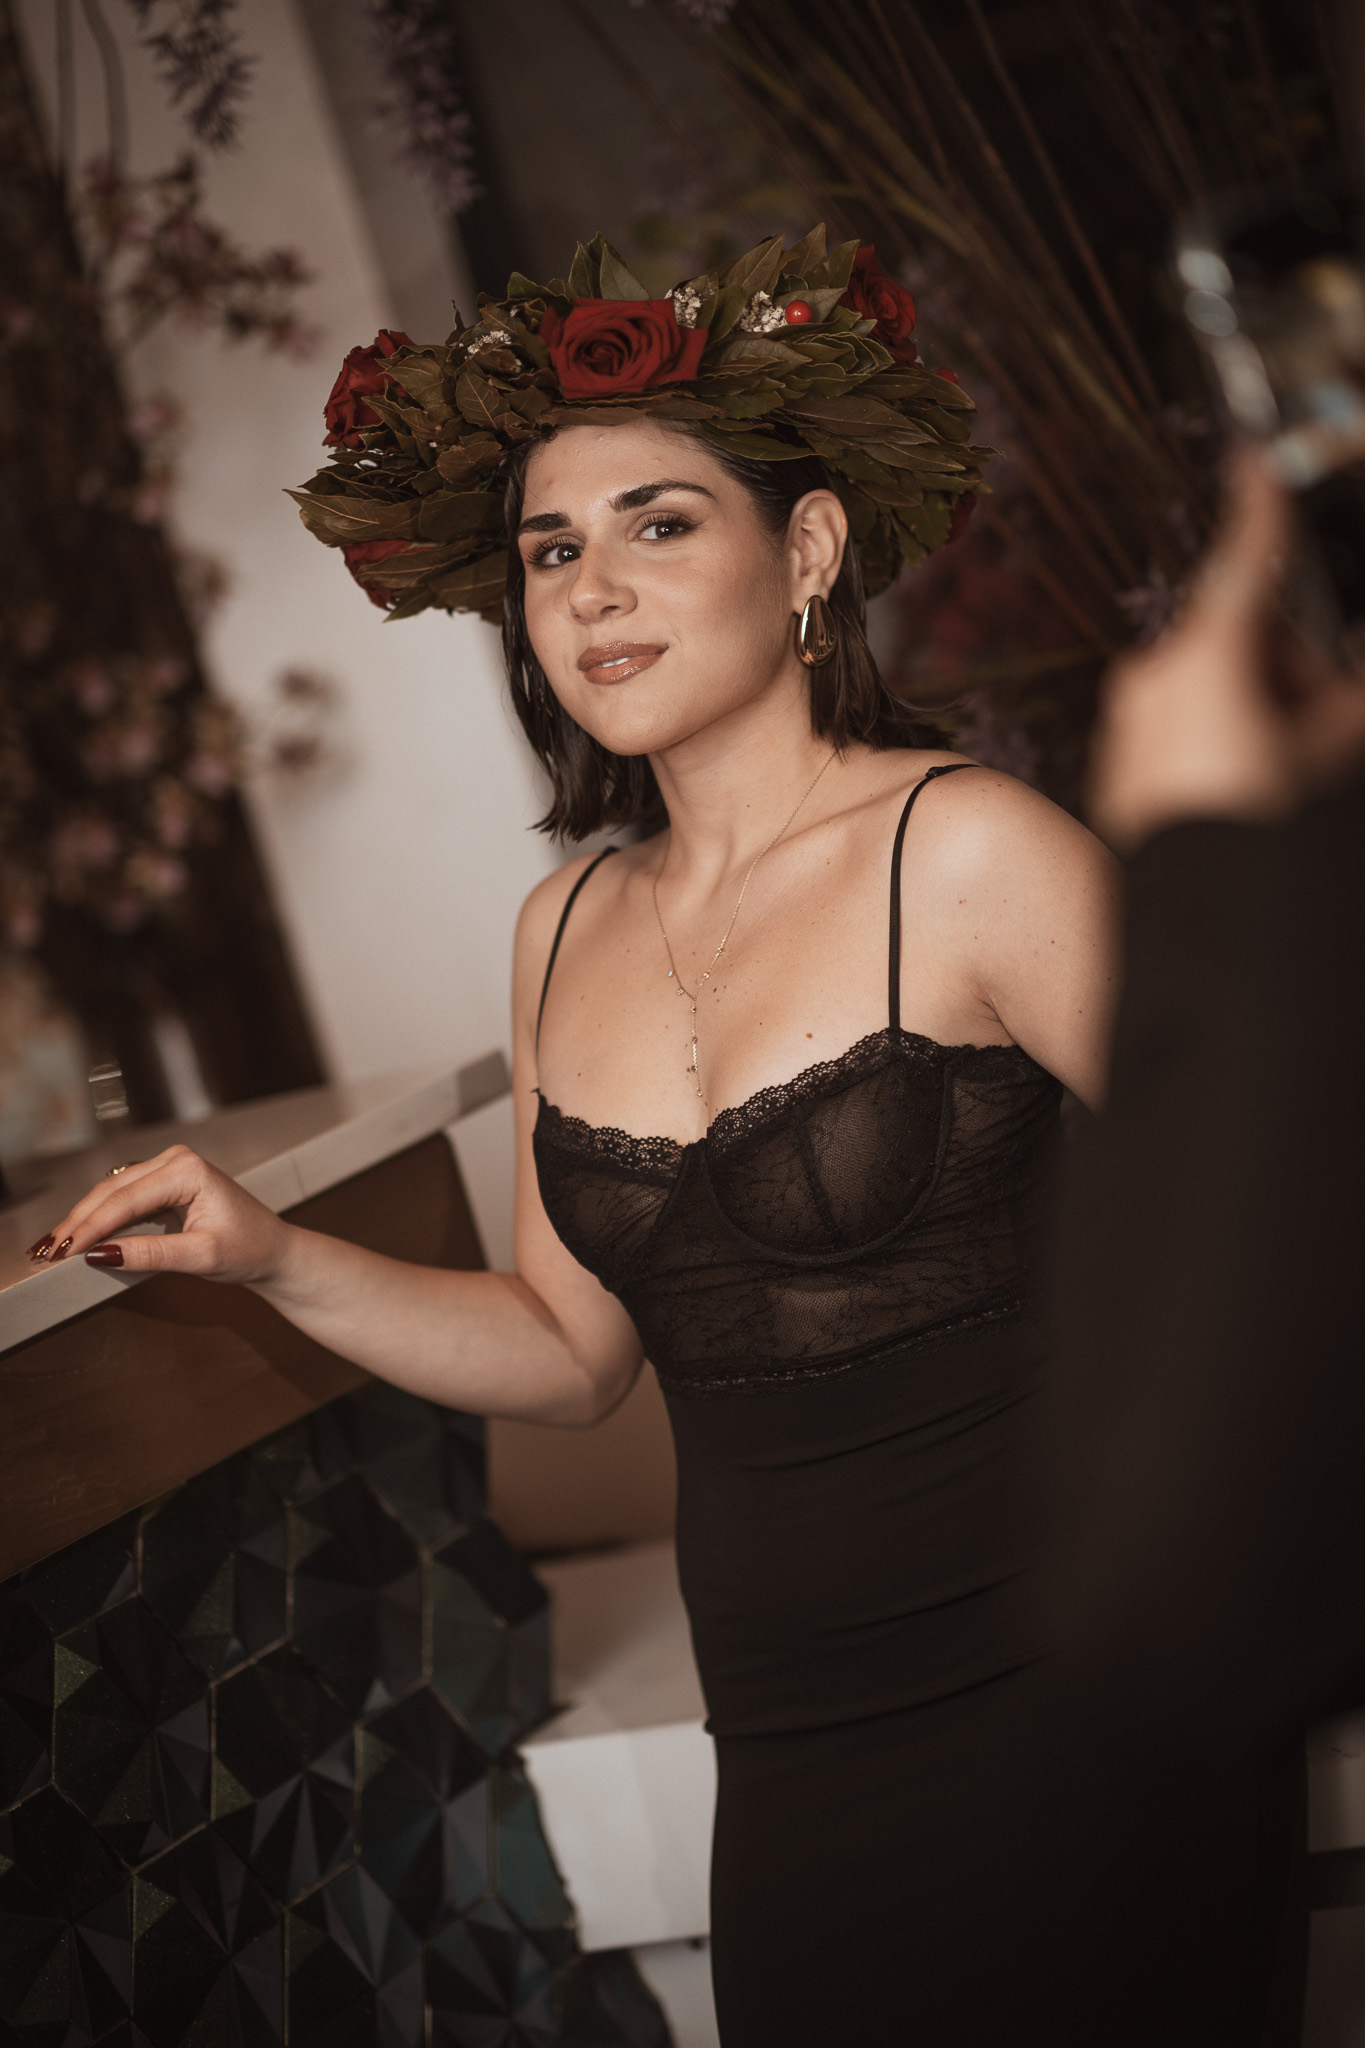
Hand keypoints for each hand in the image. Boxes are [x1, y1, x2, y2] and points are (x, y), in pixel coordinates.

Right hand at [28, 1144, 292, 1283]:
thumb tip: (101, 1254)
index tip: (64, 1252)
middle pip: (111, 1192)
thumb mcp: (201, 1257)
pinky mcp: (164, 1182)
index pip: (126, 1201)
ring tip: (52, 1245)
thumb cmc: (249, 1249)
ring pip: (111, 1192)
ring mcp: (169, 1168)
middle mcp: (175, 1160)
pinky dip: (99, 1216)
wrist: (273, 1250)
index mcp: (187, 1170)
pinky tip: (78, 1233)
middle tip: (46, 1251)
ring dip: (82, 1218)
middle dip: (77, 1222)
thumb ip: (152, 1254)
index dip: (90, 1228)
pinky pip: (122, 1197)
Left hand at [1090, 449, 1364, 852]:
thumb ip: (1349, 703)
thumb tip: (1353, 689)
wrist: (1197, 910)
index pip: (1245, 563)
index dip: (1260, 509)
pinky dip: (1216, 746)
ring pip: (1212, 692)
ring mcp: (1131, 723)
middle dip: (1287, 673)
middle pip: (1241, 646)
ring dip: (1255, 714)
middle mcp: (1157, 678)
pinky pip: (1179, 734)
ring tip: (1283, 771)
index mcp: (1207, 657)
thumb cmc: (1254, 822)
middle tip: (1317, 729)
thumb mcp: (1329, 751)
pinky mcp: (1120, 765)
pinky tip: (1241, 790)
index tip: (1253, 462)